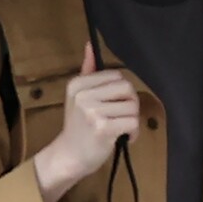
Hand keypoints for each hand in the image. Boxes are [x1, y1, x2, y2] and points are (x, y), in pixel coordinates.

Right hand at [34, 42, 140, 201]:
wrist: (69, 155)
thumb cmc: (78, 126)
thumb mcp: (78, 96)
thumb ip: (87, 71)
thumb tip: (90, 45)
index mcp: (77, 84)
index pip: (117, 76)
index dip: (121, 91)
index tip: (112, 105)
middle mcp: (83, 95)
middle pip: (127, 88)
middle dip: (129, 104)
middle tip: (119, 117)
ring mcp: (92, 112)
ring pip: (133, 107)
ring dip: (132, 121)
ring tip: (120, 129)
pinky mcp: (103, 128)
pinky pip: (133, 122)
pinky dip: (133, 133)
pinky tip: (123, 138)